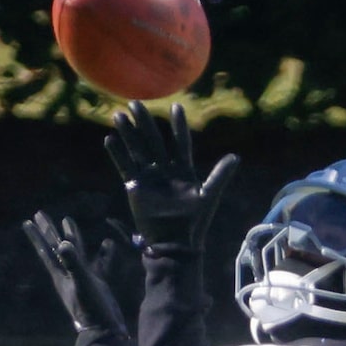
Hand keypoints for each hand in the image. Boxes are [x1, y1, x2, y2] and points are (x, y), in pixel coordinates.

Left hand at [22, 211, 131, 336]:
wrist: (105, 331)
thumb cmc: (91, 310)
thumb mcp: (82, 285)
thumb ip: (74, 265)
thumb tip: (63, 244)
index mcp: (61, 274)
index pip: (47, 250)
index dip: (39, 235)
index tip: (29, 220)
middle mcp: (68, 274)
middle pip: (56, 247)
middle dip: (50, 231)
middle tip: (40, 214)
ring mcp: (82, 278)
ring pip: (76, 253)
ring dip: (73, 238)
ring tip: (69, 222)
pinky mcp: (97, 283)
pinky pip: (98, 263)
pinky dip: (103, 253)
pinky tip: (107, 244)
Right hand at [104, 102, 239, 252]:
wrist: (177, 242)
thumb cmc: (195, 221)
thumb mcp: (209, 195)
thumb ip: (220, 175)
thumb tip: (236, 156)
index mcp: (184, 170)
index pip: (181, 143)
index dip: (178, 126)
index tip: (176, 106)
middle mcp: (165, 170)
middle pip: (154, 141)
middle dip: (146, 122)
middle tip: (136, 103)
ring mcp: (149, 177)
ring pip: (137, 149)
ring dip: (128, 133)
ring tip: (119, 115)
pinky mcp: (135, 186)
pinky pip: (125, 166)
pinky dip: (118, 154)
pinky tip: (110, 139)